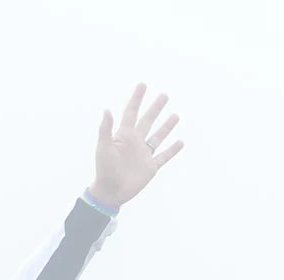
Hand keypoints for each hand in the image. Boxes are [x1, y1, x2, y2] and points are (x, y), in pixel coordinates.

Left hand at [89, 84, 182, 207]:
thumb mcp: (104, 148)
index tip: (143, 85)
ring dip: (166, 126)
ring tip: (175, 115)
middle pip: (148, 120)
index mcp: (124, 135)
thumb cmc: (104, 169)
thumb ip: (106, 129)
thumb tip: (107, 110)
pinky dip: (172, 150)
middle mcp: (136, 142)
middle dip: (155, 108)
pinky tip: (180, 142)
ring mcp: (144, 154)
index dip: (137, 99)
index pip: (132, 112)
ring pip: (158, 136)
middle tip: (164, 95)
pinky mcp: (151, 167)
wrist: (111, 191)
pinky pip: (164, 156)